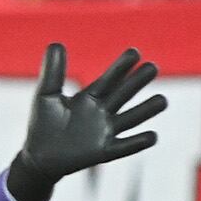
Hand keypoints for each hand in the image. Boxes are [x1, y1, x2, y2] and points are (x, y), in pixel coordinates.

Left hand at [6, 44, 166, 200]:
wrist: (38, 157)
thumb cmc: (43, 124)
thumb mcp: (46, 95)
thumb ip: (53, 71)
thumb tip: (57, 43)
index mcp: (90, 97)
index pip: (109, 79)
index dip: (121, 66)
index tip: (135, 52)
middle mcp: (102, 113)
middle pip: (123, 94)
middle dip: (137, 82)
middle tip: (153, 67)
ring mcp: (105, 132)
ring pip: (130, 119)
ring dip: (146, 111)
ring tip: (163, 100)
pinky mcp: (103, 152)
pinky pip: (123, 147)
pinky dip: (137, 142)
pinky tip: (152, 135)